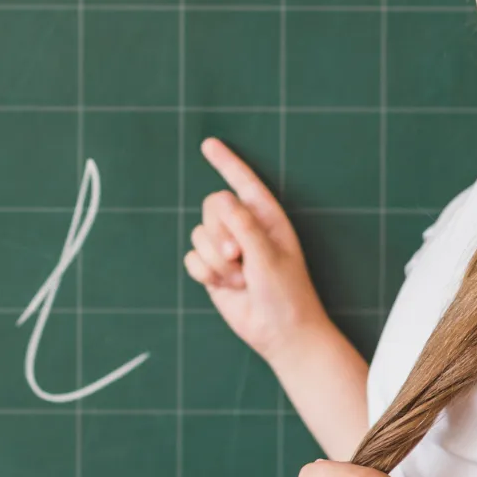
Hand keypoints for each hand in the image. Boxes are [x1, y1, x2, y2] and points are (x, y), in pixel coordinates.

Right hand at [185, 138, 331, 362]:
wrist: (280, 333)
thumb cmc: (285, 293)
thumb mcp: (267, 254)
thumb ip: (242, 224)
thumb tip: (219, 198)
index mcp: (266, 218)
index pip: (244, 182)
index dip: (226, 163)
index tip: (209, 144)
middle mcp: (245, 229)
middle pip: (212, 207)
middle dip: (219, 232)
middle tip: (238, 257)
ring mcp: (227, 250)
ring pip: (198, 235)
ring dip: (216, 262)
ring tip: (240, 279)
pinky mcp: (213, 271)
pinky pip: (191, 259)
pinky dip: (205, 274)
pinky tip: (226, 287)